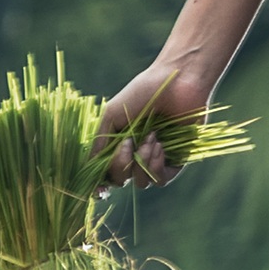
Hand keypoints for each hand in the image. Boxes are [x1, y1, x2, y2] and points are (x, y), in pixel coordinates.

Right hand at [94, 50, 216, 187]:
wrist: (176, 81)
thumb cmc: (142, 92)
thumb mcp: (112, 115)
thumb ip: (100, 143)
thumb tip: (91, 169)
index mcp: (118, 144)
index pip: (107, 172)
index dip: (101, 183)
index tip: (98, 188)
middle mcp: (136, 153)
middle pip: (121, 180)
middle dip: (121, 165)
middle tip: (129, 141)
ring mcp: (156, 157)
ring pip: (142, 183)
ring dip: (141, 163)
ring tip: (151, 138)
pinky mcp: (177, 159)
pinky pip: (161, 179)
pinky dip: (156, 167)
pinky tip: (159, 146)